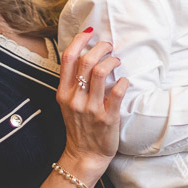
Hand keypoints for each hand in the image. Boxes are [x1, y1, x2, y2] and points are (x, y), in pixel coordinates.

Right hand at [56, 28, 128, 180]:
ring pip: (101, 72)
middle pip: (86, 61)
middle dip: (100, 47)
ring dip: (112, 60)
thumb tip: (84, 54)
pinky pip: (118, 92)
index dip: (79, 40)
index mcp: (63, 92)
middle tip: (109, 46)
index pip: (67, 58)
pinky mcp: (107, 118)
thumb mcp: (68, 103)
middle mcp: (75, 98)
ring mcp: (91, 109)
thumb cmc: (79, 125)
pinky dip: (123, 82)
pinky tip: (124, 81)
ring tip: (117, 60)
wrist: (85, 155)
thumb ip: (73, 82)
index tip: (90, 32)